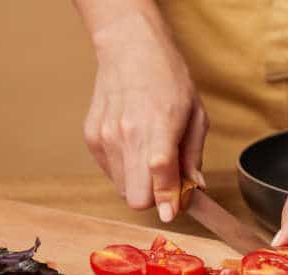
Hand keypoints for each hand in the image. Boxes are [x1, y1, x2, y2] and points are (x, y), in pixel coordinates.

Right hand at [83, 10, 207, 220]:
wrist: (129, 49)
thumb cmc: (167, 78)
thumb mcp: (195, 114)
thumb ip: (193, 156)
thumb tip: (195, 188)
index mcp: (159, 127)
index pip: (160, 176)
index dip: (168, 201)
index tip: (173, 212)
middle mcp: (127, 135)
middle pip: (136, 197)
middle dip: (154, 198)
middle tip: (166, 183)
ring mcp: (105, 137)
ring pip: (123, 189)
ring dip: (139, 183)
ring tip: (149, 157)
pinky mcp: (92, 138)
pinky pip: (110, 173)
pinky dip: (124, 169)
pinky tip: (133, 147)